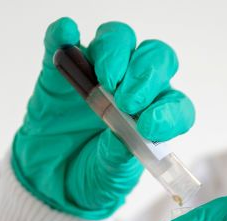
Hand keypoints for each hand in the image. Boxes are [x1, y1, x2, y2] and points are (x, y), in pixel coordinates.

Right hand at [11, 18, 194, 218]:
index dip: (169, 112)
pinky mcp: (65, 68)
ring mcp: (98, 73)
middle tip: (127, 101)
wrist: (50, 180)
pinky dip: (65, 34)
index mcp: (154, 118)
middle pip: (154, 59)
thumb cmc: (91, 176)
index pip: (176, 105)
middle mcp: (133, 88)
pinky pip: (66, 40)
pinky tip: (65, 37)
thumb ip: (116, 160)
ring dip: (116, 53)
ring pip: (119, 40)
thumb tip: (121, 139)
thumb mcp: (107, 180)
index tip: (148, 126)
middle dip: (146, 74)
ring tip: (105, 82)